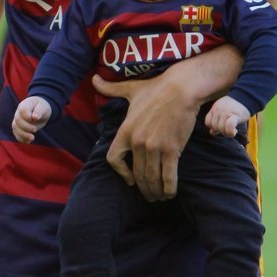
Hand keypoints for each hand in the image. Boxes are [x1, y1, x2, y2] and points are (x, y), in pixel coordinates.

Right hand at [12, 96, 51, 142]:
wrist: (40, 111)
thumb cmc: (41, 107)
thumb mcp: (43, 107)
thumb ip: (39, 111)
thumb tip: (35, 117)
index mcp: (24, 105)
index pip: (22, 110)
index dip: (28, 116)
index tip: (36, 119)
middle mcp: (18, 113)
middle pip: (18, 121)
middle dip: (26, 127)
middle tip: (35, 130)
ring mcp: (17, 121)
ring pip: (15, 128)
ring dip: (23, 135)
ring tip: (32, 138)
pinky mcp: (18, 129)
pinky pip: (17, 135)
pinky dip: (22, 139)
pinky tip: (28, 141)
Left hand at [92, 70, 198, 200]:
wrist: (182, 88)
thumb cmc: (157, 87)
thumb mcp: (130, 89)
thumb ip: (111, 89)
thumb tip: (94, 79)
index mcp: (125, 131)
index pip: (113, 159)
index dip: (121, 173)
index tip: (130, 180)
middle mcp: (137, 142)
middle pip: (136, 174)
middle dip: (143, 188)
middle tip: (148, 195)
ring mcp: (154, 147)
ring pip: (151, 177)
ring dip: (155, 191)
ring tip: (159, 197)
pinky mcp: (172, 150)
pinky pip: (168, 175)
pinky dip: (168, 188)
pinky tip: (170, 193)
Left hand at [205, 96, 250, 137]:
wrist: (246, 96)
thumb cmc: (235, 106)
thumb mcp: (223, 111)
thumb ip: (216, 121)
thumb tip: (212, 132)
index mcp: (214, 109)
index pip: (208, 123)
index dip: (214, 127)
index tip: (222, 126)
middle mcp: (218, 110)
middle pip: (214, 127)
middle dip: (222, 131)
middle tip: (229, 129)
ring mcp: (225, 112)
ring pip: (221, 128)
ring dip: (227, 133)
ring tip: (233, 130)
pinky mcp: (234, 115)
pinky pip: (229, 126)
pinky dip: (231, 132)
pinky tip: (235, 131)